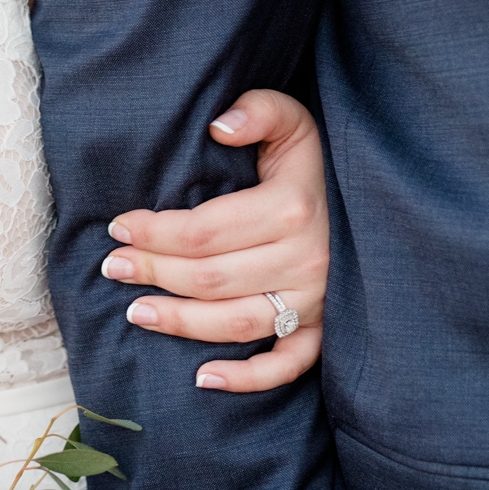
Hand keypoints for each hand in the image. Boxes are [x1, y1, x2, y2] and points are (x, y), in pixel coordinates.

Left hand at [100, 89, 327, 391]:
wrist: (376, 200)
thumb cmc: (317, 161)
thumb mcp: (294, 120)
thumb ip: (258, 111)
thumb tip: (219, 125)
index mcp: (292, 208)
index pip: (204, 231)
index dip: (155, 231)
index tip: (119, 225)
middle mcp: (307, 260)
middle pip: (209, 278)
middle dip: (153, 272)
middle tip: (112, 267)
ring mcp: (317, 300)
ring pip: (235, 323)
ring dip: (180, 323)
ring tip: (136, 312)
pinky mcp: (325, 329)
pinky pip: (287, 365)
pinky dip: (247, 378)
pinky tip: (204, 378)